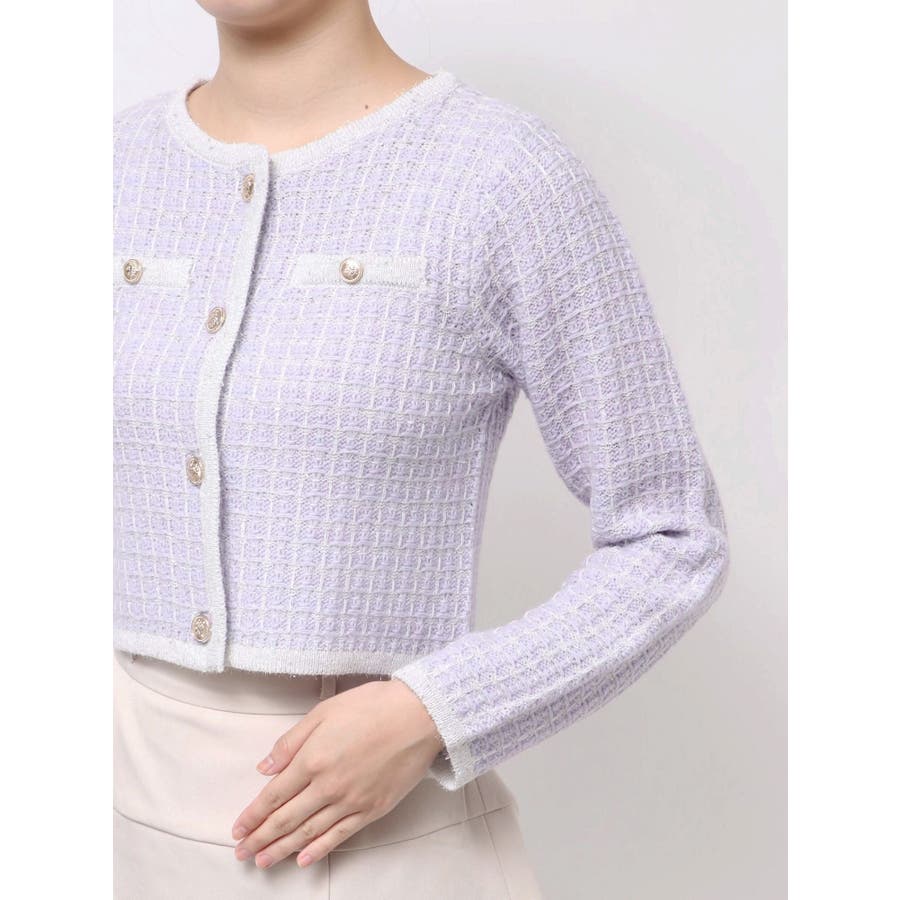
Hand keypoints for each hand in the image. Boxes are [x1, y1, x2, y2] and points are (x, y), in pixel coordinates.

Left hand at [231, 677, 444, 869]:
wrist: (419, 715)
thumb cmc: (372, 705)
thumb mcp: (324, 711)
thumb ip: (291, 741)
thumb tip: (265, 767)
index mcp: (313, 758)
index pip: (274, 795)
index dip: (253, 815)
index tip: (238, 828)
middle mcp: (328, 785)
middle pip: (286, 819)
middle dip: (261, 838)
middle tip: (242, 853)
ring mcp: (351, 801)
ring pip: (309, 832)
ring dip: (282, 849)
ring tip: (263, 861)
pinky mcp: (372, 809)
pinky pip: (340, 835)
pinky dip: (319, 849)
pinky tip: (303, 859)